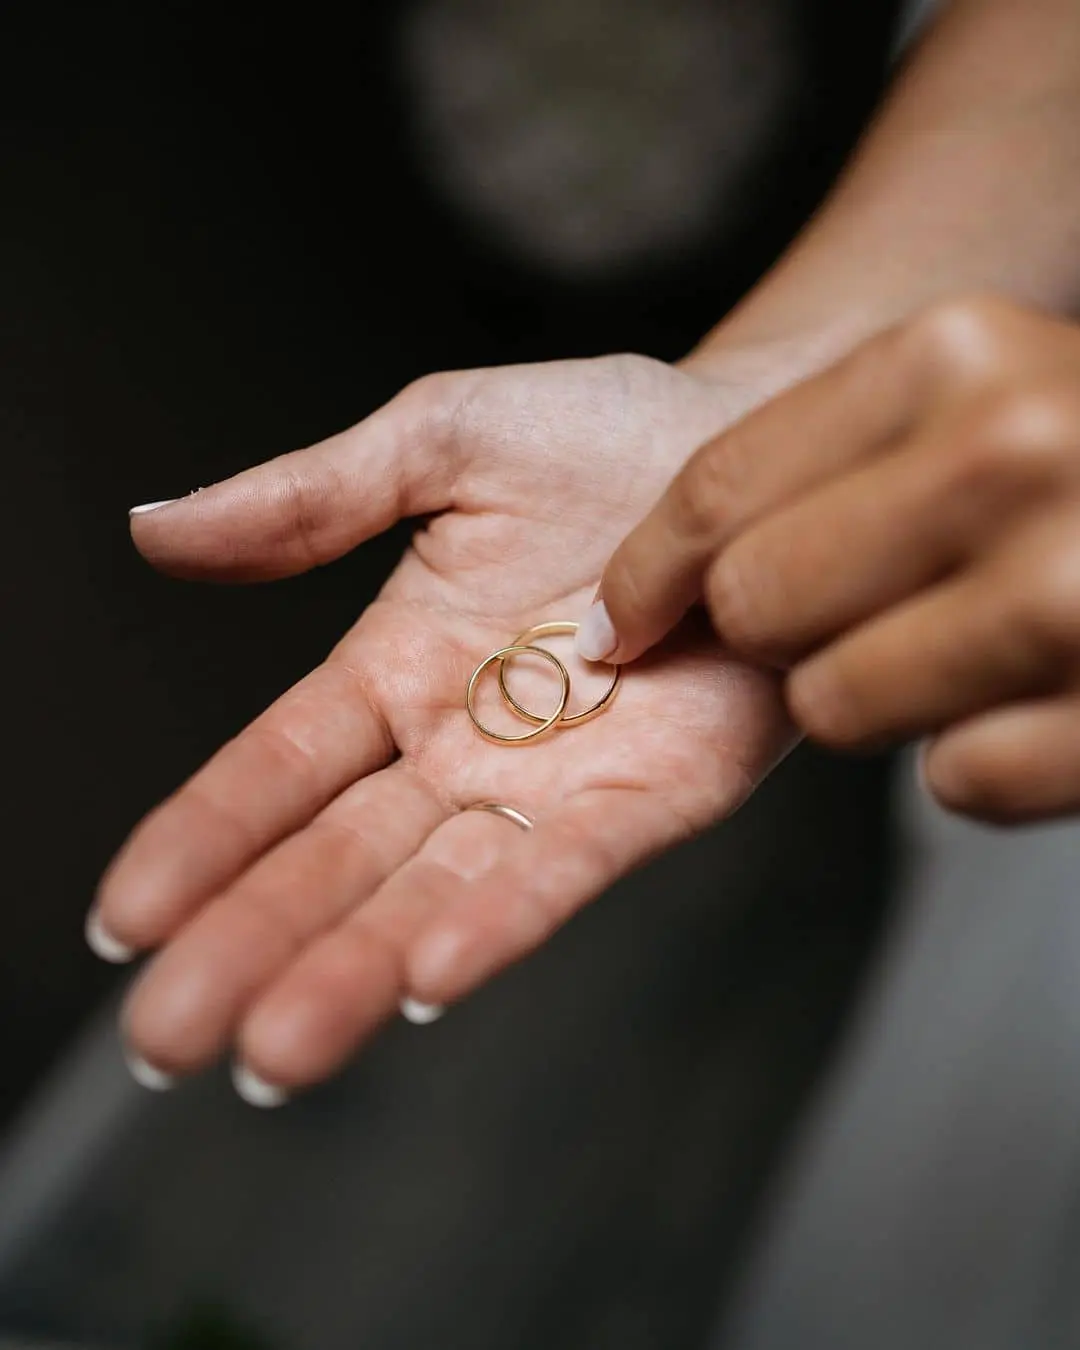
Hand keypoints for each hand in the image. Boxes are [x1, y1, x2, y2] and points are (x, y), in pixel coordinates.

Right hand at [93, 353, 794, 1098]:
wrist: (761, 452)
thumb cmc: (611, 438)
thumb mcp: (444, 444)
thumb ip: (309, 499)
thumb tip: (157, 528)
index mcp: (395, 668)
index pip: (277, 767)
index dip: (202, 837)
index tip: (127, 915)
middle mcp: (461, 746)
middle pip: (339, 858)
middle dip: (251, 944)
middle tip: (167, 1038)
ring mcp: (554, 784)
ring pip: (438, 890)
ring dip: (356, 968)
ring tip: (273, 1050)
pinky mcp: (655, 798)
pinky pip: (570, 867)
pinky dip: (503, 919)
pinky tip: (430, 975)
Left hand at [587, 297, 1079, 823]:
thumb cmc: (1077, 446)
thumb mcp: (966, 389)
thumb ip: (822, 459)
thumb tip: (629, 602)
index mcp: (952, 354)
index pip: (720, 489)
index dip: (647, 573)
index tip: (616, 627)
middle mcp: (1016, 451)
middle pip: (758, 605)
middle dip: (781, 630)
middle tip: (864, 608)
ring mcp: (1077, 586)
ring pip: (836, 706)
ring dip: (875, 695)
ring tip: (961, 643)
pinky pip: (958, 782)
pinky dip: (979, 758)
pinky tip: (1036, 697)